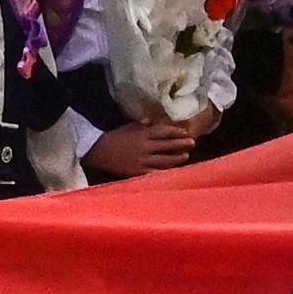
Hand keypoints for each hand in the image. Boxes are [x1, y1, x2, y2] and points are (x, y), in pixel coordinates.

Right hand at [86, 115, 205, 177]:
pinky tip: (173, 172)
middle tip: (193, 143)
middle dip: (181, 144)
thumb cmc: (115, 137)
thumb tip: (157, 120)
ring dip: (176, 158)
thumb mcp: (130, 126)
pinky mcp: (138, 172)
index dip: (176, 132)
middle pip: (167, 146)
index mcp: (142, 134)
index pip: (164, 132)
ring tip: (186, 156)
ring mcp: (142, 161)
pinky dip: (165, 172)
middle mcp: (144, 147)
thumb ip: (144, 124)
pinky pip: (155, 173)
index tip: (185, 132)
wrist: (99, 151)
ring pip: (164, 160)